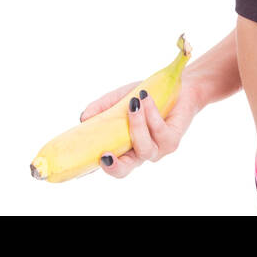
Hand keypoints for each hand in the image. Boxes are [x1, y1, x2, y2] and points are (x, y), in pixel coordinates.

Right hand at [78, 80, 199, 178]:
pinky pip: (159, 132)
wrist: (176, 86)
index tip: (80, 168)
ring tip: (134, 102)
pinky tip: (146, 98)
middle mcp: (139, 153)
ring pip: (143, 148)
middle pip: (124, 170)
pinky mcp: (172, 143)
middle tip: (105, 156)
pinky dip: (151, 113)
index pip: (107, 163)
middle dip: (114, 167)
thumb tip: (84, 118)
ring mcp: (156, 150)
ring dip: (136, 124)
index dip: (93, 169)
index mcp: (124, 148)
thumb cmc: (145, 97)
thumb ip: (101, 109)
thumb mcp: (119, 99)